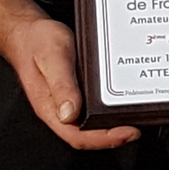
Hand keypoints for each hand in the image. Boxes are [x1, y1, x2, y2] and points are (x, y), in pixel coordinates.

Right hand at [1, 15, 140, 150]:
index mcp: (50, 108)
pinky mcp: (76, 90)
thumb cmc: (36, 42)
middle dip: (115, 135)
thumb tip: (70, 114)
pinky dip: (109, 105)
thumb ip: (61, 85)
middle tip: (140, 125)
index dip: (105, 139)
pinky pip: (93, 105)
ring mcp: (69, 100)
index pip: (78, 136)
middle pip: (89, 133)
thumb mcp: (52, 59)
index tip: (129, 133)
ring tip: (137, 115)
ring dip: (114, 122)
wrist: (28, 30)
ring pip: (92, 121)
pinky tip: (122, 98)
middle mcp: (60, 109)